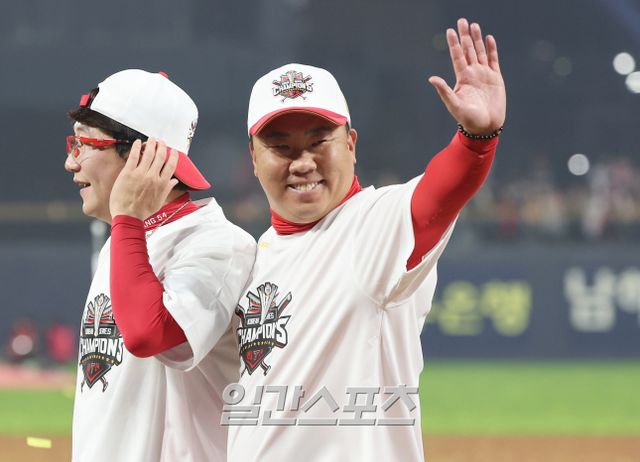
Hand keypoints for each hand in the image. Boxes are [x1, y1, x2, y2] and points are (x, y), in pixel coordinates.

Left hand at [109, 138, 178, 219]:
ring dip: (151, 144)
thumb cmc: (143, 211)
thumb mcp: (159, 202)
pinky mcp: (128, 173)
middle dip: (162, 147)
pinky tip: (138, 142)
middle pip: (160, 156)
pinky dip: (136, 147)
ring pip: (148, 154)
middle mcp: (153, 176)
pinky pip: (133, 156)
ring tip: (152, 139)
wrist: (128, 216)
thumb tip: (175, 181)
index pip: (171, 165)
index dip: (173, 156)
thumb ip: (167, 189)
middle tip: (161, 142)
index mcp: (162, 183)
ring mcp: (140, 174)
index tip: (173, 151)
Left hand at [429, 18, 505, 134]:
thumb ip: (444, 91)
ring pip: (480, 52)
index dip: (454, 44)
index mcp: (462, 78)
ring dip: (477, 39)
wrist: (485, 127)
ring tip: (473, 25)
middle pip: (468, 50)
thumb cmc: (468, 119)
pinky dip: (491, 49)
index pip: (457, 57)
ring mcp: (484, 75)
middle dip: (465, 36)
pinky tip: (488, 39)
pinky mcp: (496, 78)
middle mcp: (472, 74)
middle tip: (462, 20)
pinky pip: (493, 60)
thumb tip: (432, 78)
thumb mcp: (454, 105)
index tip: (450, 31)